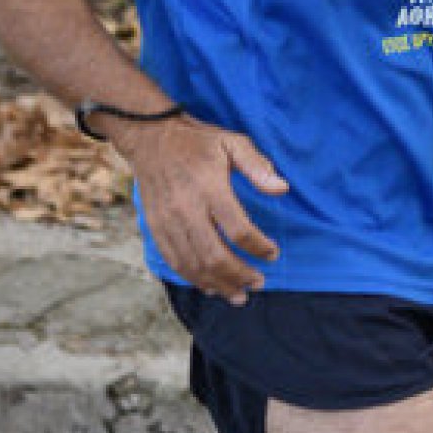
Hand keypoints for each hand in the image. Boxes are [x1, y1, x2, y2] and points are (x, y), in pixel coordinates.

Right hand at [115, 116, 288, 304]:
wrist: (150, 138)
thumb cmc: (198, 142)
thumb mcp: (233, 142)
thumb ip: (257, 167)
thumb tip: (282, 189)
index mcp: (210, 188)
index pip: (238, 230)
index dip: (259, 248)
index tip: (273, 254)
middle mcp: (187, 209)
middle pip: (214, 255)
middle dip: (239, 275)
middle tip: (258, 283)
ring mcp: (168, 221)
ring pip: (193, 264)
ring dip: (218, 284)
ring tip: (238, 295)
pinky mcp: (155, 227)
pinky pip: (174, 261)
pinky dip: (193, 279)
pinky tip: (210, 287)